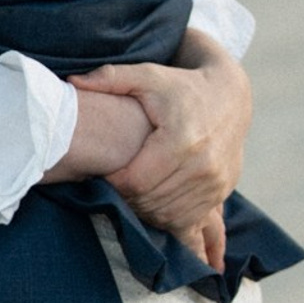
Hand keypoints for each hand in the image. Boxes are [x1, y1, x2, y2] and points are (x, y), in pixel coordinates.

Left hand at [71, 34, 251, 269]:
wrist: (230, 95)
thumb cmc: (180, 85)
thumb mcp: (146, 75)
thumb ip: (110, 79)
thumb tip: (74, 81)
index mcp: (181, 141)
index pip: (135, 182)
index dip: (112, 183)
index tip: (99, 175)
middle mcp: (202, 167)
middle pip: (150, 202)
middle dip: (126, 201)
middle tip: (109, 190)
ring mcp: (215, 184)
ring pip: (168, 216)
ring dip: (145, 214)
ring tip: (129, 199)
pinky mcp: (221, 192)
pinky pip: (194, 222)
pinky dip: (173, 226)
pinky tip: (164, 227)